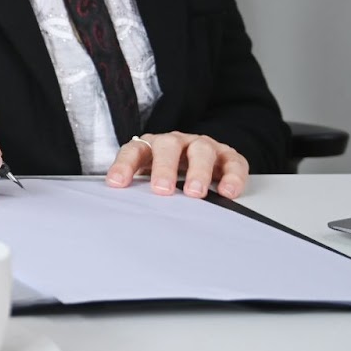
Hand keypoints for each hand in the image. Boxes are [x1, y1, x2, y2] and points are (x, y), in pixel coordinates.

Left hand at [105, 131, 249, 198]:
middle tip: (162, 189)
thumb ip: (138, 189)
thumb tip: (125, 207)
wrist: (201, 161)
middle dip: (164, 167)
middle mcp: (176, 142)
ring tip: (195, 192)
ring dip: (198, 171)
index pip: (134, 150)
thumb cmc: (168, 175)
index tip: (117, 183)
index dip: (125, 165)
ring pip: (201, 151)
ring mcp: (202, 146)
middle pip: (169, 146)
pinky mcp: (227, 156)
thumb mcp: (149, 179)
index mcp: (151, 147)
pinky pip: (233, 163)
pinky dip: (232, 177)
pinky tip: (228, 192)